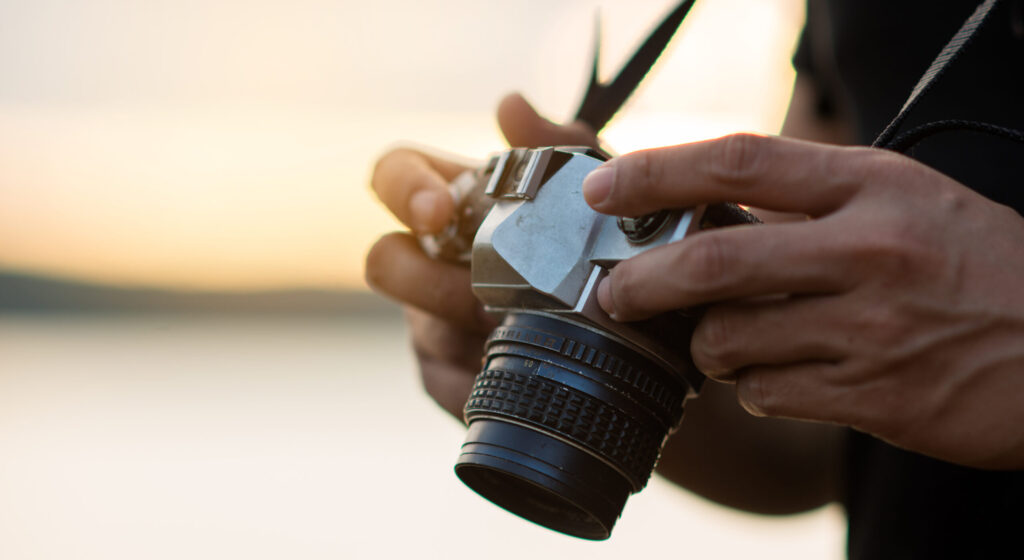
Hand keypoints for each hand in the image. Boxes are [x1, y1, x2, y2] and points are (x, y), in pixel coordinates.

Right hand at [365, 93, 598, 418]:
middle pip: (385, 260)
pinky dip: (483, 383)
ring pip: (422, 328)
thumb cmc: (601, 251)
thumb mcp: (594, 197)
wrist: (638, 338)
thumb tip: (509, 105)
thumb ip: (557, 148)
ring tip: (519, 338)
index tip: (437, 211)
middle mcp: (435, 257)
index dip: (404, 188)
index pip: (397, 174)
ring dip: (466, 335)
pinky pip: (447, 383)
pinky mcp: (446, 375)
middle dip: (425, 280)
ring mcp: (435, 319)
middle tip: (480, 296)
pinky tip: (521, 380)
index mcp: (459, 201)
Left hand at [582, 133, 1023, 468]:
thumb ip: (811, 202)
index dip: (657, 171)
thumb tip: (703, 210)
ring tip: (726, 340)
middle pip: (714, 261)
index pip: (740, 162)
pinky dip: (752, 388)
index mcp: (872, 186)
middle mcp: (868, 250)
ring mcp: (872, 328)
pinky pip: (768, 394)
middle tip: (613, 292)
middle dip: (641, 281)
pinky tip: (779, 376)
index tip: (603, 186)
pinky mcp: (876, 397)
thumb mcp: (905, 201)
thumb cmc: (976, 263)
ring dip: (706, 346)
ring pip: (730, 340)